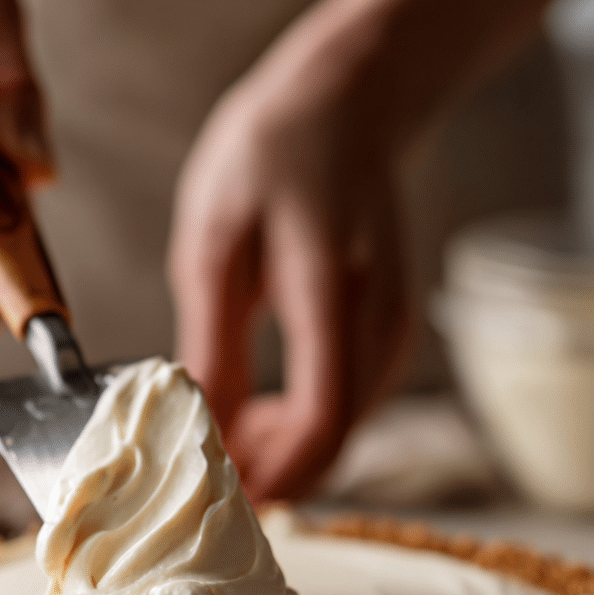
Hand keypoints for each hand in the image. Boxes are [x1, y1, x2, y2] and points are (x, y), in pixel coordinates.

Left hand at [168, 16, 413, 504]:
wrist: (350, 102)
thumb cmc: (274, 155)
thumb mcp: (216, 245)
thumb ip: (212, 345)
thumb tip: (205, 427)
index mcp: (333, 296)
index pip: (322, 421)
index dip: (271, 473)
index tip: (215, 491)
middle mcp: (380, 325)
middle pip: (336, 442)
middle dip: (269, 473)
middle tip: (200, 471)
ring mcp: (393, 333)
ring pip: (342, 432)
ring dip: (282, 453)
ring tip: (221, 435)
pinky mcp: (387, 336)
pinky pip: (346, 407)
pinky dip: (302, 426)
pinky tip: (258, 410)